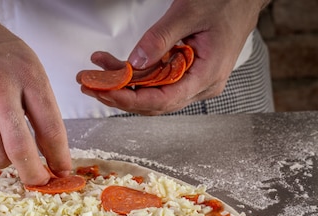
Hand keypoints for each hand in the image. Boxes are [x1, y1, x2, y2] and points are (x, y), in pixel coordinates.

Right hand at [0, 1, 70, 184]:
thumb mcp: (30, 70)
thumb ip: (42, 109)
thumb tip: (51, 154)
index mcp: (28, 78)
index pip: (50, 128)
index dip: (59, 157)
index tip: (62, 171)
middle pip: (20, 149)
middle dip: (33, 175)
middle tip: (38, 181)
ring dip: (4, 160)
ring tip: (3, 143)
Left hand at [78, 0, 269, 114]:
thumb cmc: (228, 0)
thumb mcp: (190, 12)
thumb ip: (161, 38)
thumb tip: (135, 62)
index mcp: (207, 76)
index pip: (162, 100)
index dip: (130, 99)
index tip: (105, 91)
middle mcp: (200, 85)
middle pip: (153, 102)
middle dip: (118, 94)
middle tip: (89, 84)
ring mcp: (193, 81)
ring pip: (151, 92)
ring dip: (121, 84)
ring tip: (93, 72)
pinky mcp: (186, 73)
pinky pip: (156, 80)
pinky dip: (133, 74)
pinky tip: (112, 64)